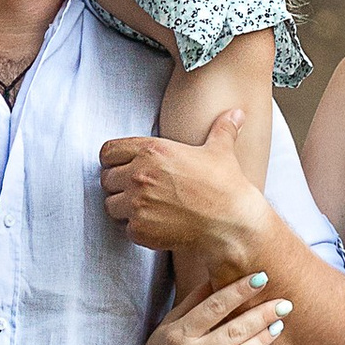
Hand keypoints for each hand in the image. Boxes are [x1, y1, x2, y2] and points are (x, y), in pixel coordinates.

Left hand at [99, 109, 261, 280]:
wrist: (231, 224)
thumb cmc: (226, 187)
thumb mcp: (221, 151)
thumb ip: (221, 129)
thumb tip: (238, 113)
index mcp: (152, 151)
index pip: (108, 151)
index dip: (114, 161)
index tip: (125, 168)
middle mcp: (139, 174)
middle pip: (107, 179)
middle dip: (120, 186)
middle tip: (141, 193)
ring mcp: (137, 203)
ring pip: (111, 205)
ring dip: (125, 209)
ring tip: (148, 210)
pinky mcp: (140, 228)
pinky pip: (126, 229)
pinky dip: (139, 230)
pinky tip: (158, 226)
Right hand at [132, 273, 293, 344]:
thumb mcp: (167, 328)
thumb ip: (191, 304)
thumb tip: (214, 276)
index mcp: (178, 334)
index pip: (215, 306)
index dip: (240, 291)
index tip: (262, 278)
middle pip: (234, 329)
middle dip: (262, 314)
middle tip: (285, 303)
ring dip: (263, 338)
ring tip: (278, 324)